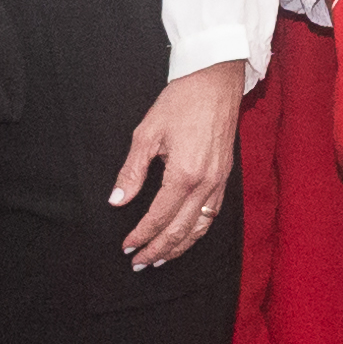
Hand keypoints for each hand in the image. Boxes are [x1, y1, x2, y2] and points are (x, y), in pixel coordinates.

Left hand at [111, 60, 242, 267]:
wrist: (216, 80)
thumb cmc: (181, 101)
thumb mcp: (147, 133)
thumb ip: (131, 171)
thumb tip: (116, 200)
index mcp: (185, 174)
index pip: (159, 216)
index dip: (141, 235)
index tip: (126, 246)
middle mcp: (206, 183)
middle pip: (181, 230)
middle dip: (158, 249)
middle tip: (140, 263)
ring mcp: (219, 181)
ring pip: (199, 227)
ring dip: (179, 247)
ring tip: (161, 258)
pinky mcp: (225, 176)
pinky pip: (212, 214)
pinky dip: (197, 231)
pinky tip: (186, 236)